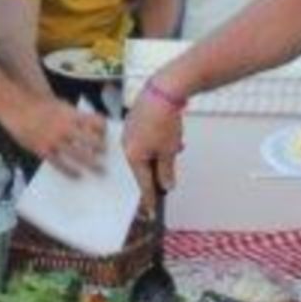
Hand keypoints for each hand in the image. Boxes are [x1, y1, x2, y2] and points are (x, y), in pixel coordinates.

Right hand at [7, 96, 105, 176]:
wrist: (17, 106)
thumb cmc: (41, 106)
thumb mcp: (61, 106)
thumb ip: (75, 116)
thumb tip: (91, 129)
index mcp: (71, 114)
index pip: (96, 122)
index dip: (103, 129)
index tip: (107, 136)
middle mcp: (65, 127)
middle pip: (91, 141)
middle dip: (101, 149)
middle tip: (108, 156)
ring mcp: (54, 139)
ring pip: (79, 155)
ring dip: (92, 164)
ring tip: (100, 170)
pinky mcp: (43, 150)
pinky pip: (60, 164)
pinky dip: (71, 171)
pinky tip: (77, 175)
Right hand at [122, 88, 184, 214]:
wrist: (163, 89)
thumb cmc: (164, 119)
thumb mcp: (169, 150)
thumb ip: (167, 171)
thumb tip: (166, 185)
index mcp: (133, 156)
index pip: (142, 184)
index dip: (149, 199)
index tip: (151, 211)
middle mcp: (126, 146)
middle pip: (141, 168)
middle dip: (157, 171)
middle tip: (168, 176)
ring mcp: (129, 133)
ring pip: (144, 153)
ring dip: (159, 155)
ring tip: (174, 146)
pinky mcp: (134, 122)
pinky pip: (144, 140)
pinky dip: (156, 143)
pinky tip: (169, 137)